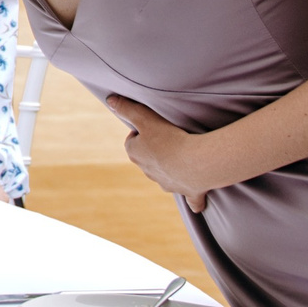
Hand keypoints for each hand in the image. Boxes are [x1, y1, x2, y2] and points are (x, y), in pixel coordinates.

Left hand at [103, 93, 219, 211]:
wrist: (196, 163)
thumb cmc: (169, 139)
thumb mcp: (145, 118)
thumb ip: (127, 108)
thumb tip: (110, 100)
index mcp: (136, 154)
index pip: (133, 141)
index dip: (142, 132)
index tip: (154, 127)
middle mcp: (148, 172)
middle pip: (149, 159)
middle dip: (157, 151)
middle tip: (171, 138)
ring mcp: (168, 184)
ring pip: (167, 178)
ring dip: (174, 170)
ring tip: (186, 158)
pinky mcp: (189, 192)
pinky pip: (191, 200)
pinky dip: (194, 201)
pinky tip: (197, 206)